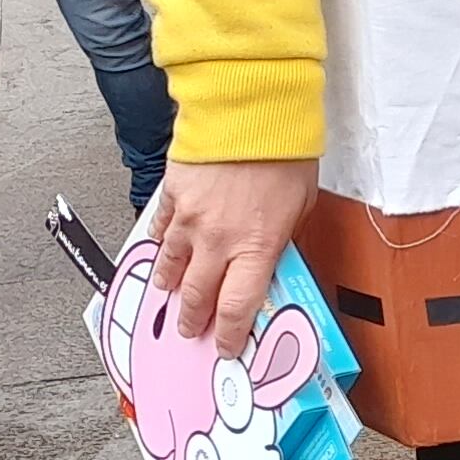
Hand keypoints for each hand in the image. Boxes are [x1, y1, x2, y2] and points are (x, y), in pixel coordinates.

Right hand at [148, 156, 316, 357]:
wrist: (251, 113)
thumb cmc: (284, 154)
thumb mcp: (300, 205)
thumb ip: (280, 238)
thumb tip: (270, 257)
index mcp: (256, 249)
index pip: (237, 309)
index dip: (229, 335)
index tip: (227, 347)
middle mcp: (218, 242)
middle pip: (197, 296)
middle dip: (193, 319)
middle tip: (191, 329)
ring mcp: (189, 221)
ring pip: (170, 267)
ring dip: (170, 285)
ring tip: (169, 294)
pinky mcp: (172, 197)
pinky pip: (159, 229)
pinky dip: (159, 243)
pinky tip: (159, 250)